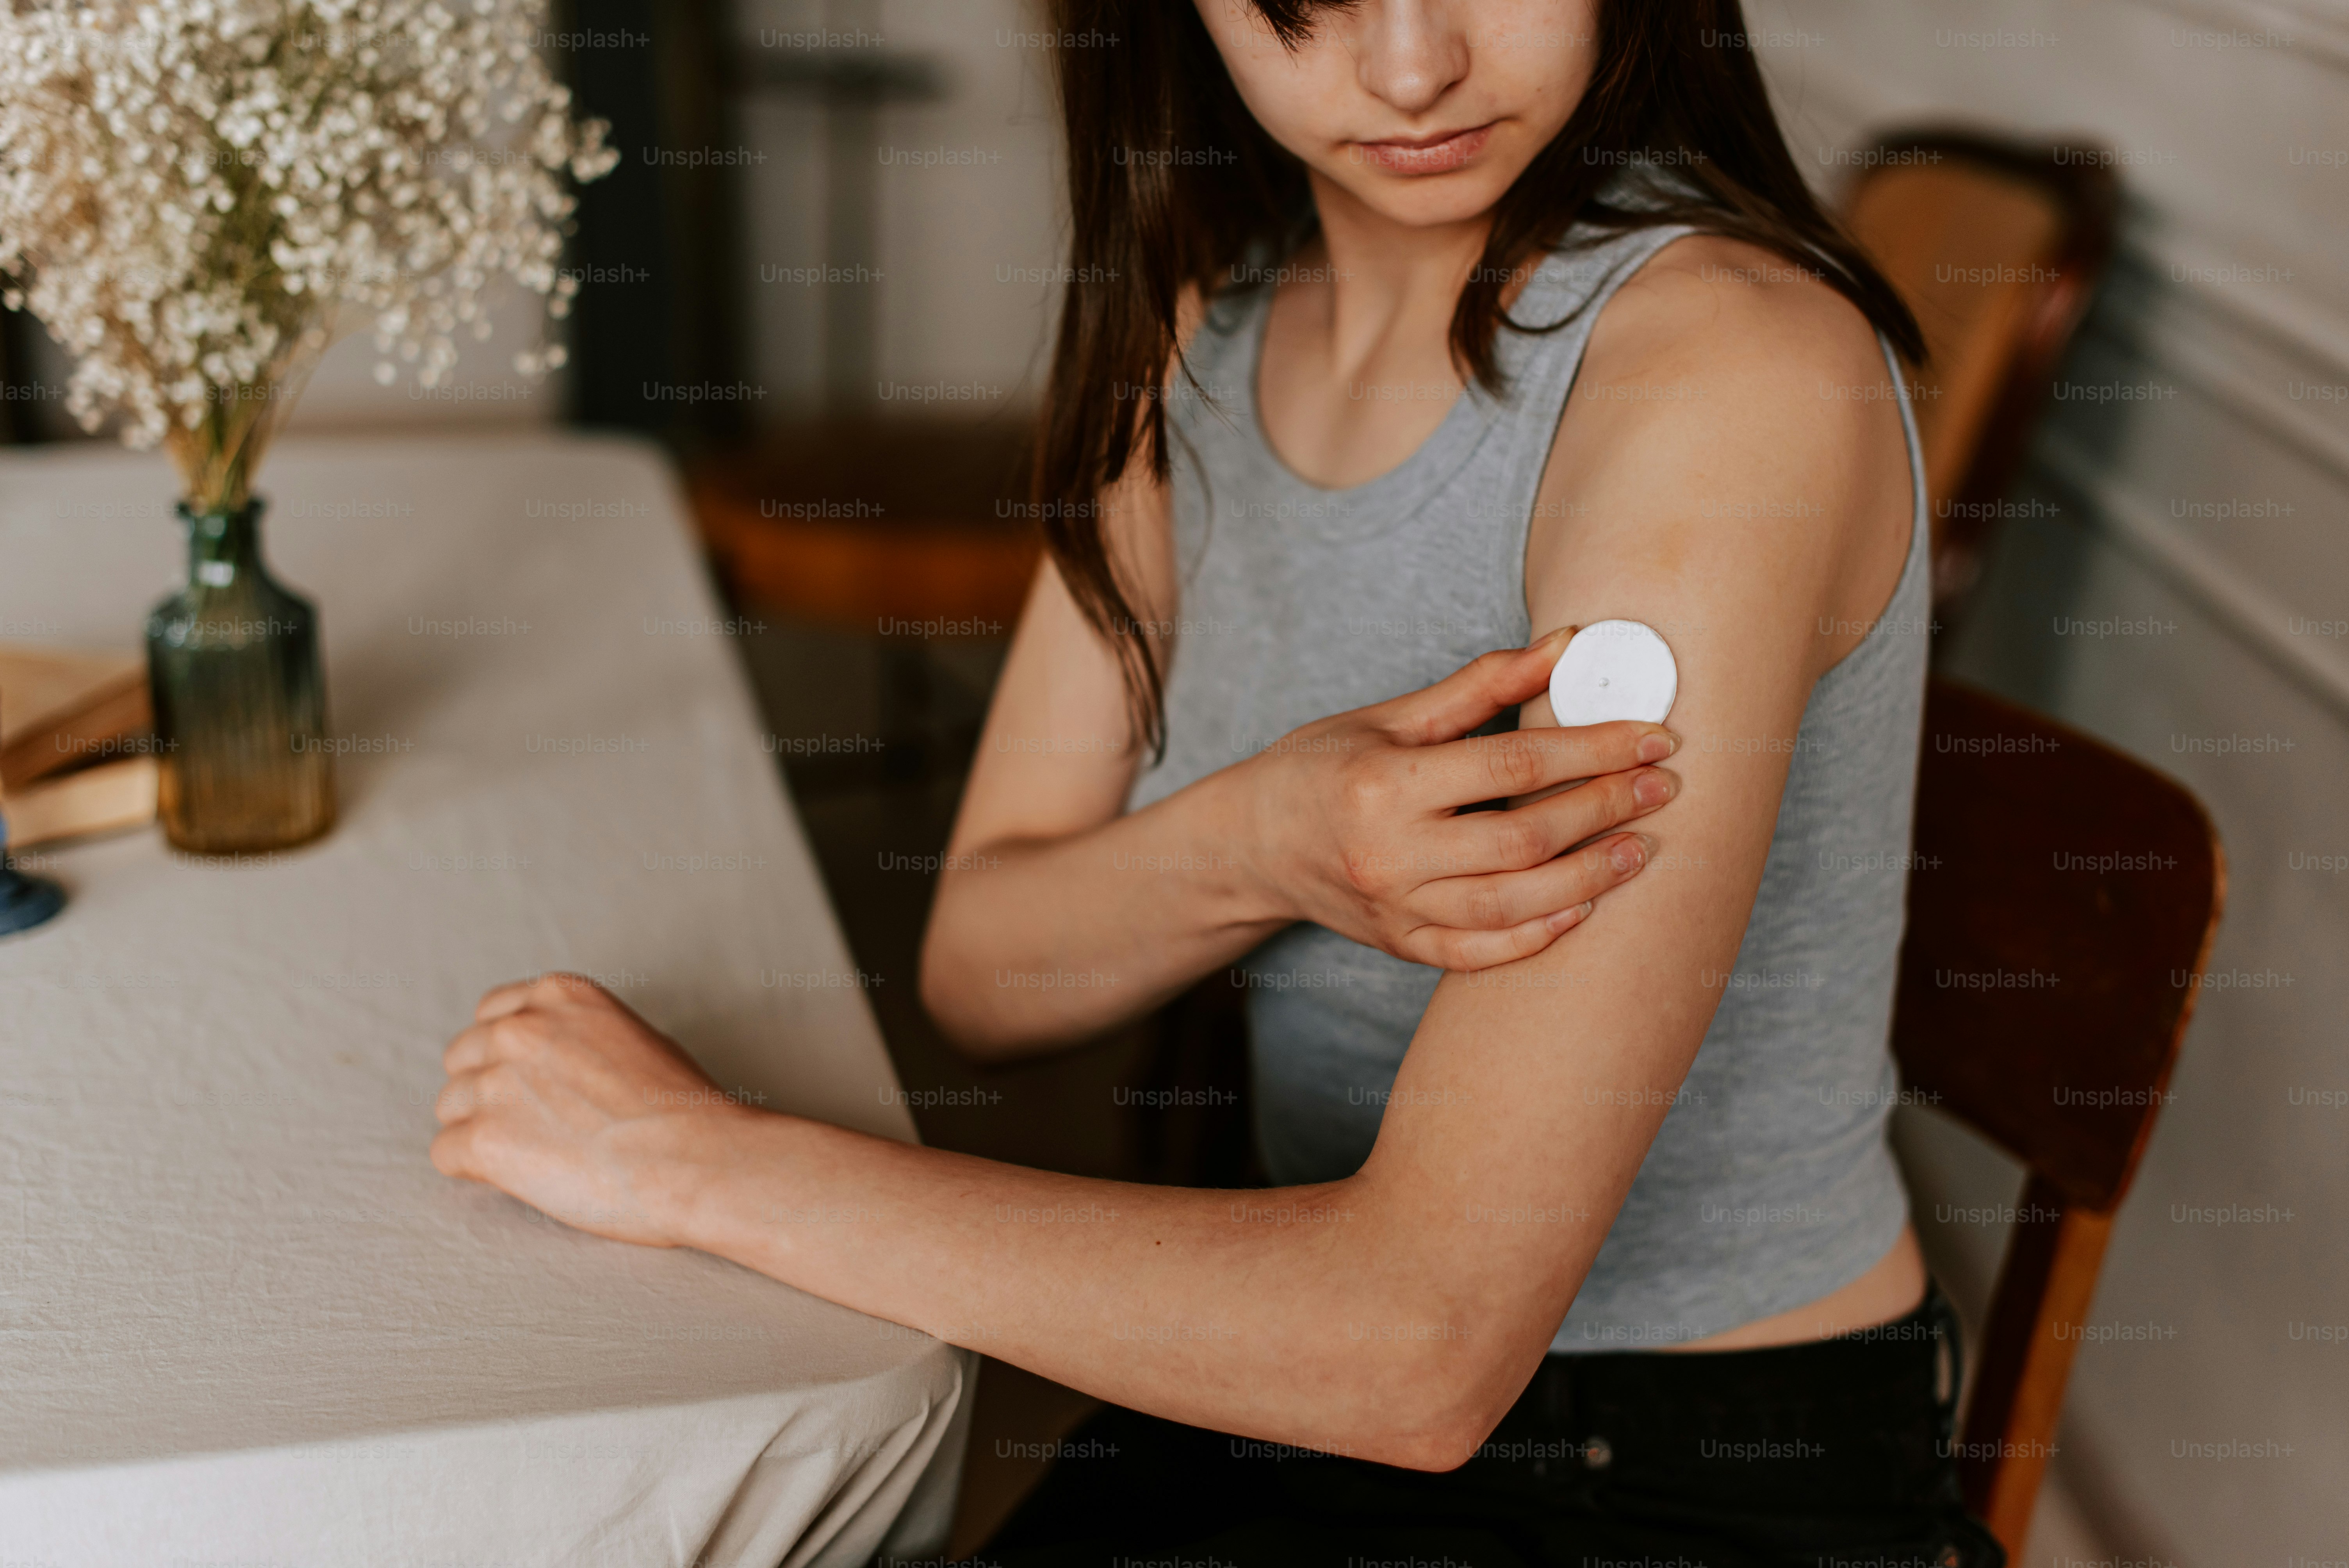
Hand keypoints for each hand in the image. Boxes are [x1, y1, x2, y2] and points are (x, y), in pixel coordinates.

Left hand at [429, 974, 749, 1246]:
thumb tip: (555, 1065)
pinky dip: (477, 1171)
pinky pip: (446, 1154)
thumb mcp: (637, 1037)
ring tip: (538, 1156)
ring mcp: (495, 1082)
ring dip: (483, 1132)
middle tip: (535, 1125)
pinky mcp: (483, 1139)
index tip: (531, 1081)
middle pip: (464, 1059)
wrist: (694, 1160)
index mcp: (559, 994)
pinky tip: (523, 1178)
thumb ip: (581, 1036)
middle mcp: (519, 1028)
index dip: (507, 1054)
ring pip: (451, 1108)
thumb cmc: (682, 1110)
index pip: (493, 1014)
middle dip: (489, 1091)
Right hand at [1237, 627, 1681, 969]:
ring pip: (1511, 904)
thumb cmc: (1319, 768)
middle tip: (1661, 787)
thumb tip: (1566, 647)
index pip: (1512, 765)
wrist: (1250, 845)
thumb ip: (1479, 686)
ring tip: (1639, 849)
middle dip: (1603, 810)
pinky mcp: (1400, 945)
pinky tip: (1583, 909)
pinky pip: (1479, 952)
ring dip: (1588, 878)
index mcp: (1384, 785)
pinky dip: (1536, 935)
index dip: (1592, 749)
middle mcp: (1389, 854)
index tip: (1654, 737)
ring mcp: (1394, 908)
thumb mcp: (1388, 717)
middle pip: (1523, 839)